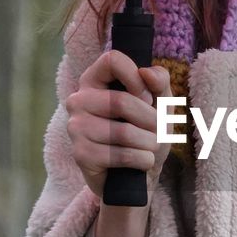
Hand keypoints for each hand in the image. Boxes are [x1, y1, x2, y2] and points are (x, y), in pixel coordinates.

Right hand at [65, 50, 173, 198]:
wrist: (136, 176)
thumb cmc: (146, 132)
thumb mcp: (160, 103)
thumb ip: (160, 81)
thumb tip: (147, 73)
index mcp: (94, 80)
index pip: (112, 59)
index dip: (136, 77)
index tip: (147, 97)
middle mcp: (78, 100)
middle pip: (123, 101)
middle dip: (152, 120)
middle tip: (158, 131)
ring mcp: (75, 127)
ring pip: (125, 132)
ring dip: (150, 143)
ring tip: (150, 147)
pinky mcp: (80, 154)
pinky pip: (122, 155)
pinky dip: (142, 160)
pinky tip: (141, 162)